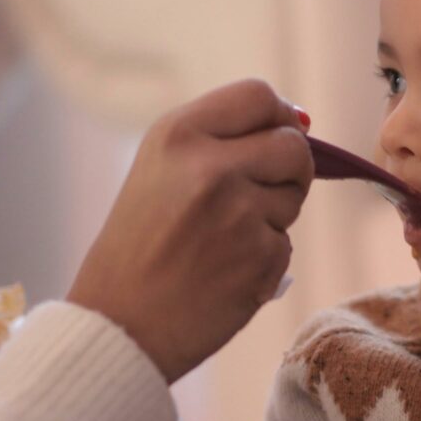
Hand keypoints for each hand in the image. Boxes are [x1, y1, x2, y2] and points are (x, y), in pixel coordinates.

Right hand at [67, 79, 312, 382]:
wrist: (118, 325)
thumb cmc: (138, 247)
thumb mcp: (159, 170)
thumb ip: (220, 140)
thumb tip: (301, 120)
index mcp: (177, 134)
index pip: (260, 95)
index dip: (279, 116)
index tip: (275, 137)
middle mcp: (210, 166)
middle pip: (293, 145)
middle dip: (290, 169)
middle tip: (257, 195)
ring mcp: (239, 212)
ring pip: (294, 195)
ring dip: (273, 215)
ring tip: (222, 239)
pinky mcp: (260, 257)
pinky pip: (285, 243)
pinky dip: (263, 258)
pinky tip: (223, 272)